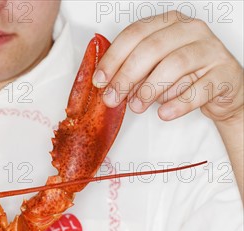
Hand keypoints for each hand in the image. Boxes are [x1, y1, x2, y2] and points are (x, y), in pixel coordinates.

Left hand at [93, 11, 242, 124]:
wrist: (220, 88)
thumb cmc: (182, 77)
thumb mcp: (152, 71)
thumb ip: (132, 74)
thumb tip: (107, 87)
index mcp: (169, 23)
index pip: (135, 34)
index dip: (114, 58)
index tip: (99, 81)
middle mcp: (191, 30)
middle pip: (152, 48)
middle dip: (126, 76)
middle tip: (112, 99)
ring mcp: (211, 50)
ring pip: (175, 64)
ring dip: (150, 89)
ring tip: (136, 107)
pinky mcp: (224, 73)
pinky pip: (200, 89)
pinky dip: (178, 103)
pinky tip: (163, 113)